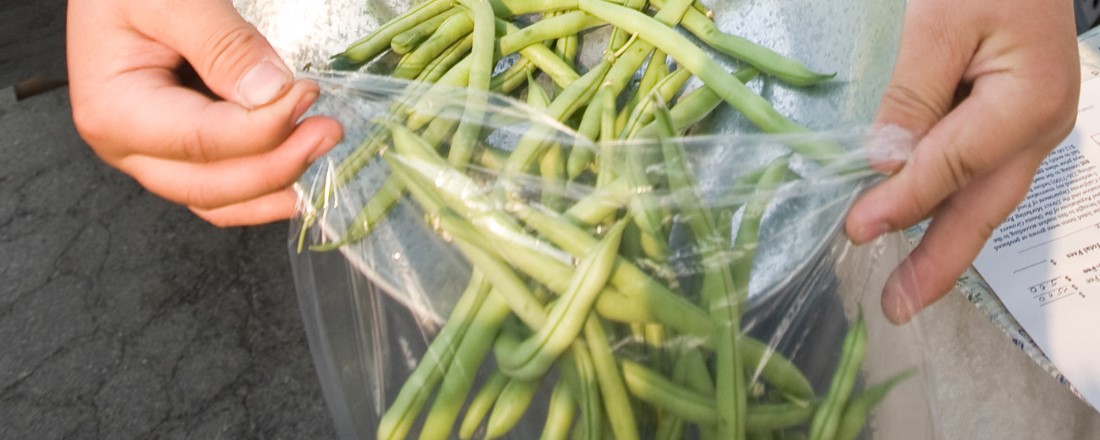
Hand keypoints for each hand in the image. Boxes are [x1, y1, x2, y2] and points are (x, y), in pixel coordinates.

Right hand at [67, 0, 342, 225]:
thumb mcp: (171, 0)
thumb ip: (221, 44)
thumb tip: (269, 92)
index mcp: (114, 112)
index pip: (203, 140)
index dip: (266, 127)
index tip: (307, 95)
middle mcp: (128, 148)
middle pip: (213, 186)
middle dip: (279, 166)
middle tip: (329, 131)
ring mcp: (154, 158)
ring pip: (222, 200)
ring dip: (278, 183)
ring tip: (322, 146)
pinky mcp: (180, 154)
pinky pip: (225, 189)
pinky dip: (266, 187)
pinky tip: (302, 168)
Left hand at [846, 0, 1079, 323]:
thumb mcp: (940, 23)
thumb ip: (913, 97)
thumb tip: (885, 163)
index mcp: (1026, 103)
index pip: (952, 166)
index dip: (903, 201)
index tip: (858, 231)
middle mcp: (1040, 127)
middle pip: (983, 207)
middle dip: (939, 263)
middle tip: (898, 307)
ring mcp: (1033, 128)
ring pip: (983, 198)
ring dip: (943, 243)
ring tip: (906, 288)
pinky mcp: (1015, 123)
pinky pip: (979, 175)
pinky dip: (947, 205)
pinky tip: (919, 227)